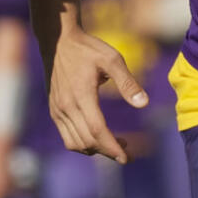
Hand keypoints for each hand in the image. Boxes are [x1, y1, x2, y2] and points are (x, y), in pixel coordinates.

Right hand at [46, 28, 146, 163]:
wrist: (57, 40)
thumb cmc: (87, 48)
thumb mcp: (112, 59)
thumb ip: (128, 82)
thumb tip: (144, 103)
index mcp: (81, 95)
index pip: (97, 130)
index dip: (112, 147)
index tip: (126, 157)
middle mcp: (66, 106)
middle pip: (88, 141)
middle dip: (108, 151)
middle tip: (126, 149)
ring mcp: (57, 110)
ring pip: (75, 143)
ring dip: (95, 149)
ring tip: (113, 143)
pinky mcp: (54, 110)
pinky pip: (67, 136)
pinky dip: (82, 143)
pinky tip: (96, 135)